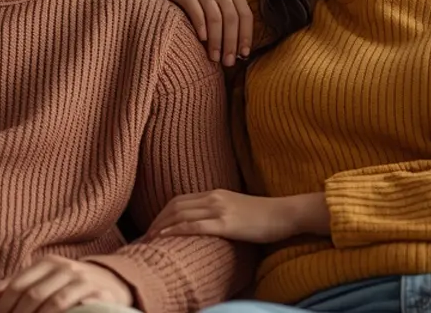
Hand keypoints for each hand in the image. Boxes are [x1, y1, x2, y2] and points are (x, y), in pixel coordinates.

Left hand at [0, 256, 132, 312]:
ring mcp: (80, 278)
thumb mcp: (44, 283)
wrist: (115, 283)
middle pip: (31, 294)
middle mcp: (62, 267)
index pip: (17, 285)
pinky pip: (71, 304)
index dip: (2, 307)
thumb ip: (15, 289)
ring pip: (50, 301)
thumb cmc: (72, 286)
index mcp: (46, 263)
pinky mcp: (97, 292)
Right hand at [142, 0, 252, 65]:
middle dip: (231, 43)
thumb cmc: (202, 2)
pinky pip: (196, 11)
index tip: (244, 54)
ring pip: (215, 17)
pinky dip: (201, 27)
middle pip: (231, 18)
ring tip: (214, 57)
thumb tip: (241, 53)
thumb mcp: (220, 5)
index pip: (245, 15)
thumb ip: (231, 22)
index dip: (246, 36)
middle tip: (228, 62)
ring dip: (216, 40)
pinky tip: (202, 40)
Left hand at [145, 190, 326, 243]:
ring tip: (149, 238)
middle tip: (145, 234)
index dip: (163, 212)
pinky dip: (175, 230)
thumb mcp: (238, 209)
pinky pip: (194, 225)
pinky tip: (164, 237)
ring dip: (161, 226)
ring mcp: (219, 209)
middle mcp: (214, 197)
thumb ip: (221, 212)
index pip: (180, 200)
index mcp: (216, 193)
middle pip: (175, 205)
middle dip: (157, 220)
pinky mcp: (226, 223)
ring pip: (180, 214)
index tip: (153, 225)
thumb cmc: (265, 216)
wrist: (285, 214)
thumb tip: (207, 224)